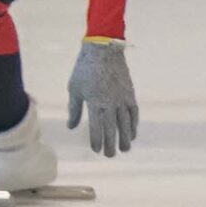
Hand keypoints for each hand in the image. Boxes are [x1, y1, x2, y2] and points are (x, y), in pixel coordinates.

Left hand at [66, 37, 138, 156]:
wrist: (103, 50)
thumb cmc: (84, 69)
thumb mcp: (74, 88)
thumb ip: (75, 109)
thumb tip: (72, 127)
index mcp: (95, 102)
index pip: (97, 127)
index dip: (97, 140)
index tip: (96, 150)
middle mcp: (111, 103)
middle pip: (113, 128)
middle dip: (111, 143)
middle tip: (109, 155)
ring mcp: (122, 98)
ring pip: (126, 123)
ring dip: (126, 138)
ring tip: (125, 149)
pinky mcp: (130, 94)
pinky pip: (134, 113)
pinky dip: (134, 124)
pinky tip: (133, 133)